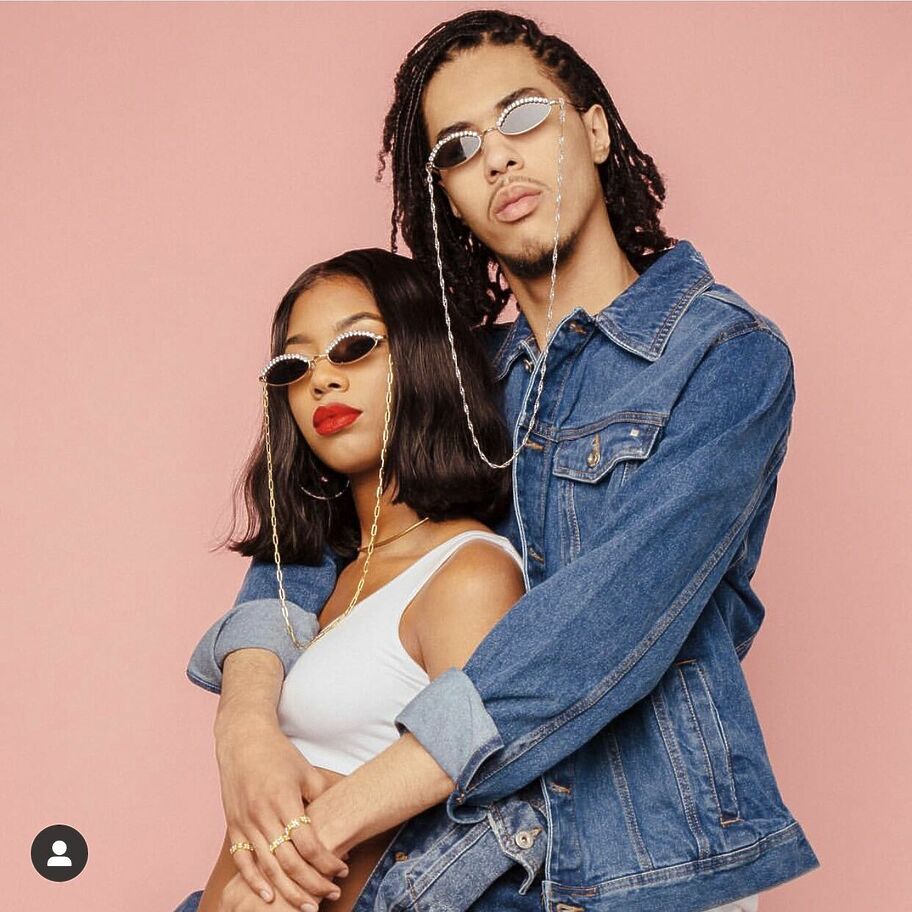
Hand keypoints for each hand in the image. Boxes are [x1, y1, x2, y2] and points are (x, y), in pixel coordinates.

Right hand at [215, 713, 348, 908]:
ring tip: (307, 906)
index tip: (342, 868)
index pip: (308, 842)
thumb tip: (344, 823)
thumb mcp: (307, 771)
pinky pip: (243, 862)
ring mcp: (245, 823)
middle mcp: (262, 814)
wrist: (243, 740)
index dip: (326, 860)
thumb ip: (323, 797)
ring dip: (288, 890)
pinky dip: (255, 883)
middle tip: (331, 895)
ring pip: (268, 867)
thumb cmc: (279, 754)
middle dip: (312, 883)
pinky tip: (270, 897)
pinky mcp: (233, 827)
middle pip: (289, 861)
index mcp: (284, 799)